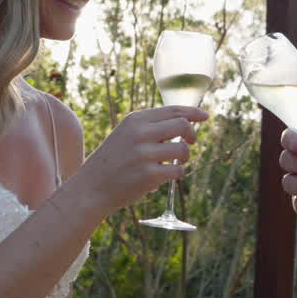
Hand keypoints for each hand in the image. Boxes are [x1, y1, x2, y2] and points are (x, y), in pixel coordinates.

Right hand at [69, 105, 208, 218]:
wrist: (92, 187)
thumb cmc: (114, 161)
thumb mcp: (126, 134)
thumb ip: (150, 126)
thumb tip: (185, 121)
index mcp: (135, 120)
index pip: (172, 110)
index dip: (193, 112)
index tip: (204, 116)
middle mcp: (140, 133)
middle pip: (182, 125)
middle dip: (192, 134)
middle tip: (191, 142)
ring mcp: (144, 154)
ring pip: (183, 150)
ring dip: (185, 157)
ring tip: (176, 162)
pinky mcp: (149, 176)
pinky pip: (178, 171)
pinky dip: (178, 173)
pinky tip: (167, 176)